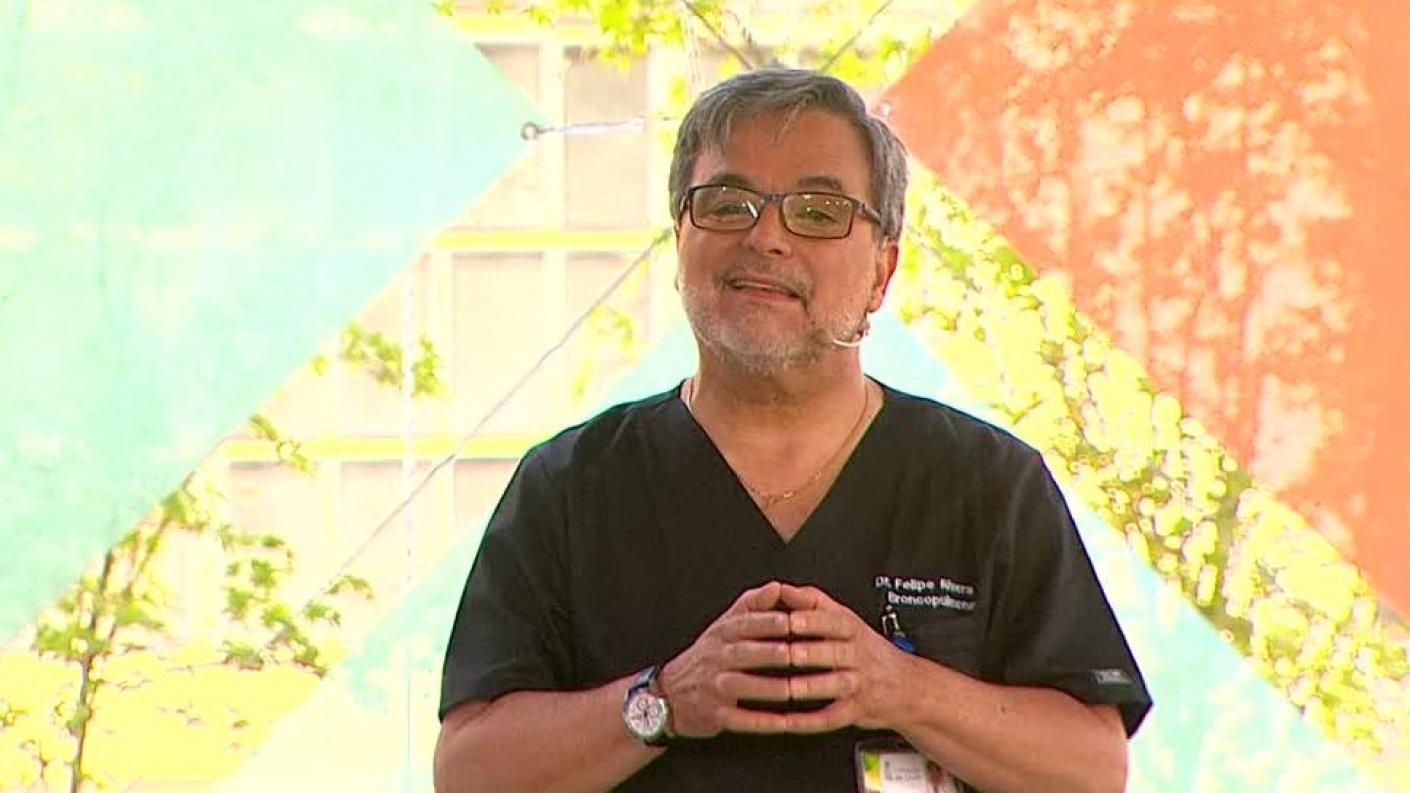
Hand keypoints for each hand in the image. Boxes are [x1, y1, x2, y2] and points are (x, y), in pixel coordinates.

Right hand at [658, 581, 798, 736]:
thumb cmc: (708, 656)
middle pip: (743, 653)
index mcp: (722, 634)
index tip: (791, 619)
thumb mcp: (724, 625)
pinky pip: (738, 719)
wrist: (668, 693)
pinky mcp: (713, 713)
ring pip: (740, 685)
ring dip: (767, 688)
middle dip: (768, 653)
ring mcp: (712, 686)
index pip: (744, 623)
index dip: (767, 621)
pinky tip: (782, 724)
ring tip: (793, 690)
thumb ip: (752, 605)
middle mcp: (716, 658)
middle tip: (795, 653)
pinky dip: (759, 722)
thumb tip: (777, 587)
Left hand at [770, 583, 918, 732]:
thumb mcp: (846, 618)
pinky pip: (835, 717)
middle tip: (790, 653)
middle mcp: (858, 654)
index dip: (814, 620)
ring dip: (814, 686)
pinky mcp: (857, 709)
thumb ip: (814, 602)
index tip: (791, 619)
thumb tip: (782, 587)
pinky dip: (812, 721)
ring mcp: (859, 682)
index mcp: (853, 629)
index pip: (835, 621)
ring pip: (838, 684)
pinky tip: (791, 722)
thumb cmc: (867, 649)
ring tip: (792, 688)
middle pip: (836, 651)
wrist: (908, 686)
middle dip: (813, 652)